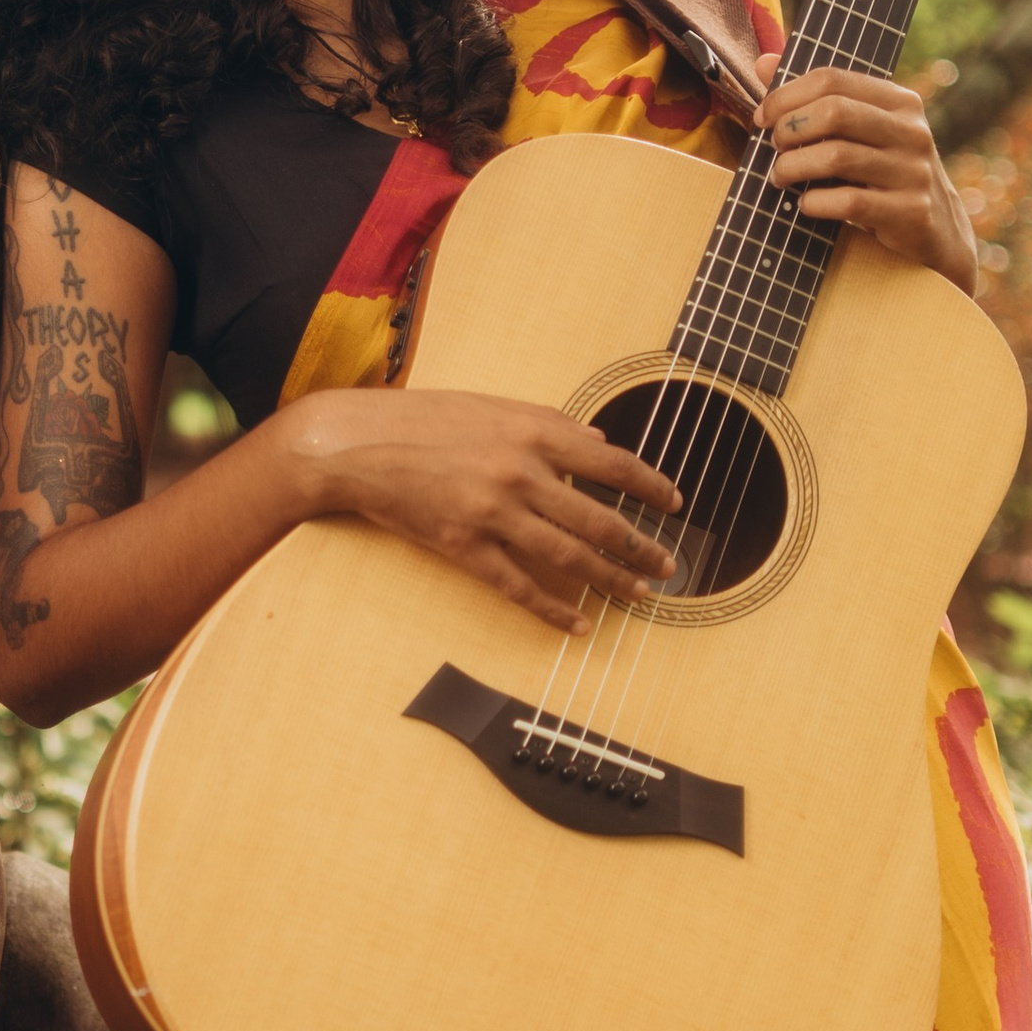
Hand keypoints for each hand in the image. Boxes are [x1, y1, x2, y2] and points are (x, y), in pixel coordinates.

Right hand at [277, 387, 683, 628]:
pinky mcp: (464, 547)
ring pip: (569, 557)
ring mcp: (492, 513)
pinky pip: (519, 587)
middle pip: (600, 520)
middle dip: (642, 547)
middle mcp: (520, 472)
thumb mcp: (493, 405)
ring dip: (612, 580)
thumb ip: (550, 424)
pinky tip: (580, 624)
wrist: (356, 444)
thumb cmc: (422, 420)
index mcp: (533, 431)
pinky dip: (554, 610)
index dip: (651, 487)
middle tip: (669, 564)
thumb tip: (598, 443)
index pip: (612, 464)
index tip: (675, 504)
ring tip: (641, 593)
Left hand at [755, 56, 978, 293]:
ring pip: (837, 156)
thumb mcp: (859, 130)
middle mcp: (911, 130)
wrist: (936, 225)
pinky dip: (815, 202)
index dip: (787, 95)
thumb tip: (764, 62)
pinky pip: (849, 201)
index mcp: (899, 101)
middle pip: (834, 112)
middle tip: (774, 147)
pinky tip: (805, 204)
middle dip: (790, 129)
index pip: (832, 79)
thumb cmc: (883, 171)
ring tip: (780, 176)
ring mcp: (914, 171)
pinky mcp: (910, 211)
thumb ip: (815, 98)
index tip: (763, 117)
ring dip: (794, 167)